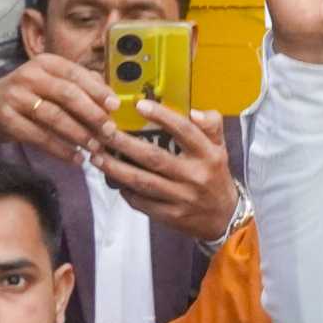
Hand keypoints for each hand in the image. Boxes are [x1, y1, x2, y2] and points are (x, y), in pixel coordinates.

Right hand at [0, 54, 115, 162]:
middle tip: (109, 131)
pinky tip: (75, 158)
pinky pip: (38, 136)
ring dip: (79, 135)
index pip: (77, 74)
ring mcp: (15, 96)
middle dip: (92, 114)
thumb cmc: (29, 95)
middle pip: (68, 94)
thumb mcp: (51, 83)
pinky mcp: (6, 117)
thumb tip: (112, 99)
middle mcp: (30, 75)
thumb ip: (80, 86)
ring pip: (54, 117)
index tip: (115, 107)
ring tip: (95, 148)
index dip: (98, 91)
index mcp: (46, 63)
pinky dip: (59, 149)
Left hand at [90, 103, 240, 241]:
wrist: (225, 217)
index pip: (184, 131)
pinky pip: (143, 203)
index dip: (162, 116)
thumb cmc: (216, 176)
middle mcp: (195, 175)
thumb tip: (194, 111)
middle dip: (124, 143)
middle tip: (103, 131)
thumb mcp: (220, 148)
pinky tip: (113, 180)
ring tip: (96, 156)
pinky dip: (126, 191)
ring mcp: (183, 198)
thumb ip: (211, 125)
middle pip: (154, 157)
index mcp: (209, 155)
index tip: (139, 105)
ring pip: (143, 181)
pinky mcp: (172, 216)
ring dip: (116, 169)